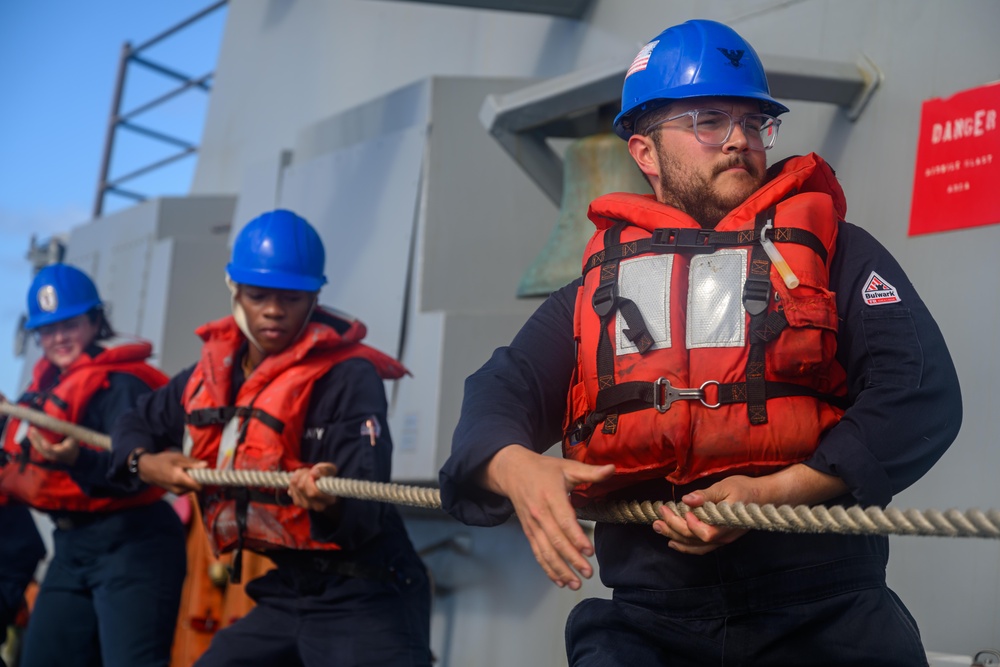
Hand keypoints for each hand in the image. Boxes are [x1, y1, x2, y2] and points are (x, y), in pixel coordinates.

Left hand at [27, 427, 79, 465]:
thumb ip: (70, 432)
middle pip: (42, 448)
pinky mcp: (44, 454)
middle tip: (32, 429)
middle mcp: (53, 455)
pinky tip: (30, 434)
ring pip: (38, 448)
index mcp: (62, 452)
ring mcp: (47, 455)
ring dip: (33, 439)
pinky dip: (33, 440)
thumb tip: (62, 422)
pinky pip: (37, 447)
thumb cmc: (73, 446)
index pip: (53, 451)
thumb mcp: (75, 439)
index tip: (43, 443)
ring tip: (29, 430)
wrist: (71, 457)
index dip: (48, 448)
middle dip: (37, 438)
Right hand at [138, 450, 206, 493]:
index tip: (206, 473)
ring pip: (191, 489)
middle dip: (198, 479)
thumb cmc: (162, 461)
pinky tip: (183, 475)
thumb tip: (206, 465)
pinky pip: (186, 489)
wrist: (146, 469)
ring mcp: (175, 492)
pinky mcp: (174, 492)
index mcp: (179, 479)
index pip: (199, 487)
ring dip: (192, 481)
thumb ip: (192, 463)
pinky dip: (187, 483)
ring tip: (187, 471)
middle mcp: (178, 489)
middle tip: (195, 469)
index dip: (204, 480)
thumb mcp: (177, 458)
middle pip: (196, 488)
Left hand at [288, 462, 338, 511]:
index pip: (313, 493)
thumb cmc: (327, 475)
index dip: (309, 481)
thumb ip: (324, 470)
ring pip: (295, 487)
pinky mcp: (298, 503)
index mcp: (329, 499)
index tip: (312, 472)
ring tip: (306, 473)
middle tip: (310, 471)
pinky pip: (291, 489)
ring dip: (298, 476)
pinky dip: (294, 481)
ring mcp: (306, 506)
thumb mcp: (329, 469)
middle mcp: (318, 506)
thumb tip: (314, 473)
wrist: (321, 481)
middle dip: (304, 475)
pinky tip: (301, 478)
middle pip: (302, 488)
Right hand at [483, 444, 614, 590]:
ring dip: (560, 569)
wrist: (513, 471)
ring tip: (575, 583)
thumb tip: (613, 469)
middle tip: (588, 572)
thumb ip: (591, 471)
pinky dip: (547, 568)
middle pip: (556, 540)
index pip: (564, 520)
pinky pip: (538, 553)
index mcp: (551, 496)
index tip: (589, 551)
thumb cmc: (543, 469)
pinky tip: (560, 581)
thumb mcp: (567, 466)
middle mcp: (540, 513)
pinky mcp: (529, 532)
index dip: (576, 537)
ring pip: (546, 551)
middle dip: (572, 559)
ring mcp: (533, 525)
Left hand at [652, 464, 849, 554]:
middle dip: (673, 527)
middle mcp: (724, 536)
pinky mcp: (720, 538)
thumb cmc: (746, 489)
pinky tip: (673, 541)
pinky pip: (701, 547)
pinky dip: (685, 546)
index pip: (705, 532)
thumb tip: (688, 499)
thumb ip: (707, 495)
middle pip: (695, 539)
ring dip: (675, 537)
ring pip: (696, 545)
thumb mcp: (726, 486)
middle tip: (658, 516)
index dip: (689, 525)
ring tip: (658, 527)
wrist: (765, 497)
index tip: (678, 509)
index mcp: (727, 522)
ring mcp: (722, 539)